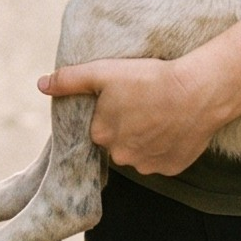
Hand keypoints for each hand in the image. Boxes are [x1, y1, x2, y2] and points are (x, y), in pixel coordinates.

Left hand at [39, 53, 223, 176]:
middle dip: (127, 127)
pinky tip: (174, 126)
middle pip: (118, 142)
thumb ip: (69, 80)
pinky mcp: (172, 168)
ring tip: (161, 113)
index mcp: (101, 135)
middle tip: (145, 104)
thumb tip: (41, 84)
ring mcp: (148, 165)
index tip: (126, 97)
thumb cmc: (149, 78)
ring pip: (140, 152)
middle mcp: (121, 156)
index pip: (99, 127)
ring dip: (146, 138)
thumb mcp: (103, 72)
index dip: (111, 112)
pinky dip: (166, 146)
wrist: (199, 91)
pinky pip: (163, 158)